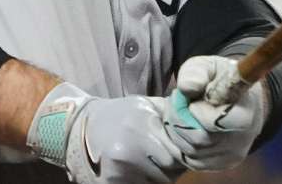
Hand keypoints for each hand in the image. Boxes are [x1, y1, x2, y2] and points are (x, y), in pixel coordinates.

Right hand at [28, 83, 183, 182]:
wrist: (81, 126)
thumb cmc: (120, 114)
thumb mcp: (146, 105)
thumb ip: (172, 112)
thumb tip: (199, 119)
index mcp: (143, 127)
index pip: (179, 152)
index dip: (185, 153)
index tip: (186, 149)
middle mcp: (131, 150)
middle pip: (170, 171)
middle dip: (174, 166)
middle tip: (169, 157)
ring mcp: (119, 169)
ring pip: (158, 182)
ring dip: (161, 175)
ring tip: (152, 161)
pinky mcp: (111, 182)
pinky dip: (145, 181)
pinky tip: (141, 169)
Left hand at [162, 55, 265, 170]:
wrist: (237, 98)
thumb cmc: (221, 79)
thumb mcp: (209, 66)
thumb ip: (197, 72)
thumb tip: (186, 87)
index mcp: (248, 109)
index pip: (222, 120)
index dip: (200, 111)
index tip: (194, 100)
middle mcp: (244, 138)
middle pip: (201, 138)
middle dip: (182, 119)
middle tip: (180, 104)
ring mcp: (232, 154)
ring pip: (192, 150)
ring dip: (178, 131)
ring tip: (183, 113)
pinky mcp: (220, 164)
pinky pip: (190, 160)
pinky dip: (182, 143)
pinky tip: (186, 127)